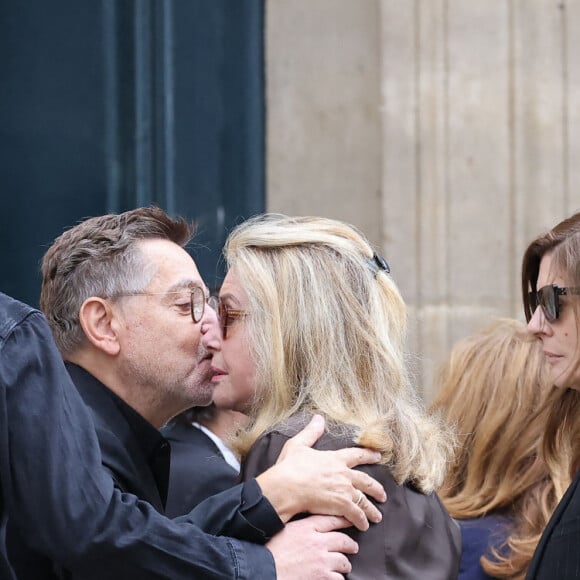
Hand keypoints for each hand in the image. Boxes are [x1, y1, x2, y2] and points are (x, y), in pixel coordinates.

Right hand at [256, 415, 386, 530]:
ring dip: (372, 509)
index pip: (357, 455)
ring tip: (377, 516)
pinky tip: (364, 525)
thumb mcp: (299, 444)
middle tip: (383, 494)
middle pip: (366, 481)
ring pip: (364, 500)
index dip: (369, 455)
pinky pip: (357, 514)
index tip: (378, 457)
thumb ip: (311, 432)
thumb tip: (318, 418)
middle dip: (376, 488)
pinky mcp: (341, 505)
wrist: (287, 486)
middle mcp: (343, 474)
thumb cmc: (290, 466)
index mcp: (335, 459)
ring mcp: (344, 490)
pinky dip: (362, 520)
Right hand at [266, 515, 356, 579]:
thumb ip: (300, 528)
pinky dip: (338, 579)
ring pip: (344, 561)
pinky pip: (339, 579)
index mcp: (307, 527)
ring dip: (345, 564)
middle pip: (342, 539)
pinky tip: (335, 578)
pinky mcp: (323, 577)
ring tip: (345, 566)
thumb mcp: (285, 531)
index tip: (349, 520)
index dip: (343, 520)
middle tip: (353, 546)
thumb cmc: (270, 551)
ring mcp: (322, 560)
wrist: (265, 570)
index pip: (331, 520)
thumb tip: (307, 529)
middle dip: (350, 544)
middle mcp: (318, 542)